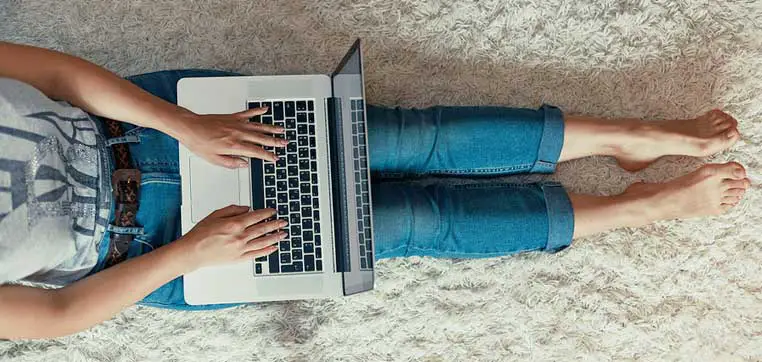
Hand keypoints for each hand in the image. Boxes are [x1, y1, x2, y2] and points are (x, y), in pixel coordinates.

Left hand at [170, 107, 287, 167]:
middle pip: (262, 138)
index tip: (275, 158)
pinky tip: (265, 109)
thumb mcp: (214, 160)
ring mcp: (236, 124)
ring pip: (259, 126)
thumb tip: (244, 164)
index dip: (268, 156)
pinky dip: (257, 111)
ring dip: (272, 128)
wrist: (190, 127)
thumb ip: (231, 163)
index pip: (256, 152)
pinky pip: (248, 113)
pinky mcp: (232, 117)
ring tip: (282, 129)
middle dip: (275, 142)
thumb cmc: (199, 143)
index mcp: (234, 146)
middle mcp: (238, 134)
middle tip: (285, 143)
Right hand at [177, 205, 286, 269]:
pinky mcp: (239, 258)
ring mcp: (240, 249)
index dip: (267, 213)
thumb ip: (233, 210)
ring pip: (263, 241)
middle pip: (263, 229)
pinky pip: (257, 254)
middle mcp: (240, 237)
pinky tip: (273, 247)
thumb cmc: (201, 234)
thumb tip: (247, 208)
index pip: (256, 216)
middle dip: (275, 224)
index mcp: (234, 224)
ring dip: (275, 237)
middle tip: (283, 222)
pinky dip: (267, 251)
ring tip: (283, 234)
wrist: (193, 252)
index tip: (274, 211)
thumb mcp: (215, 215)